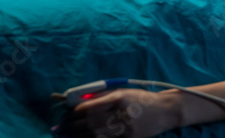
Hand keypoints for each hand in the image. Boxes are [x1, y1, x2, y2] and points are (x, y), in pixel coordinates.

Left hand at [56, 89, 180, 137]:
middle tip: (58, 128)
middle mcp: (121, 114)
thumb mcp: (123, 92)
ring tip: (64, 135)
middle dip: (71, 126)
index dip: (75, 112)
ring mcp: (125, 130)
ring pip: (95, 136)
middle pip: (90, 123)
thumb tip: (80, 101)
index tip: (66, 113)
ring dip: (77, 136)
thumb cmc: (142, 99)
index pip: (91, 107)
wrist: (165, 111)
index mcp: (119, 98)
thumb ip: (102, 96)